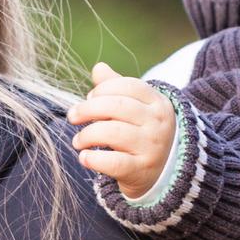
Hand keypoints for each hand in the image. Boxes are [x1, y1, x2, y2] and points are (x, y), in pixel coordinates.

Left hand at [66, 62, 176, 199]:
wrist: (165, 170)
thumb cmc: (142, 130)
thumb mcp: (137, 106)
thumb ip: (116, 86)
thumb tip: (98, 68)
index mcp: (157, 102)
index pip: (127, 85)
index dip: (102, 89)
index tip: (89, 98)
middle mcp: (157, 123)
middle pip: (117, 106)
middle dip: (88, 109)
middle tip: (73, 116)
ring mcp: (151, 147)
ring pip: (112, 133)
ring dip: (87, 135)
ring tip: (78, 141)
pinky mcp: (141, 170)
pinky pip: (114, 162)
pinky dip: (94, 159)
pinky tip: (84, 157)